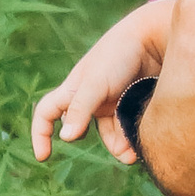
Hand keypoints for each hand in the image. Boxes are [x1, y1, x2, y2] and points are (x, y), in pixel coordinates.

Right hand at [31, 9, 165, 167]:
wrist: (154, 38)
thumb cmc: (118, 55)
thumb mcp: (95, 83)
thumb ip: (80, 109)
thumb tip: (66, 138)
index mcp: (73, 90)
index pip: (46, 113)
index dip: (40, 133)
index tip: (44, 157)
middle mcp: (89, 98)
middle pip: (86, 130)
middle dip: (103, 144)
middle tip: (125, 155)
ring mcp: (111, 101)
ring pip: (110, 132)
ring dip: (122, 144)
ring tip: (139, 149)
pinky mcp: (130, 102)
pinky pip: (126, 126)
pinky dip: (133, 135)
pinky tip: (145, 138)